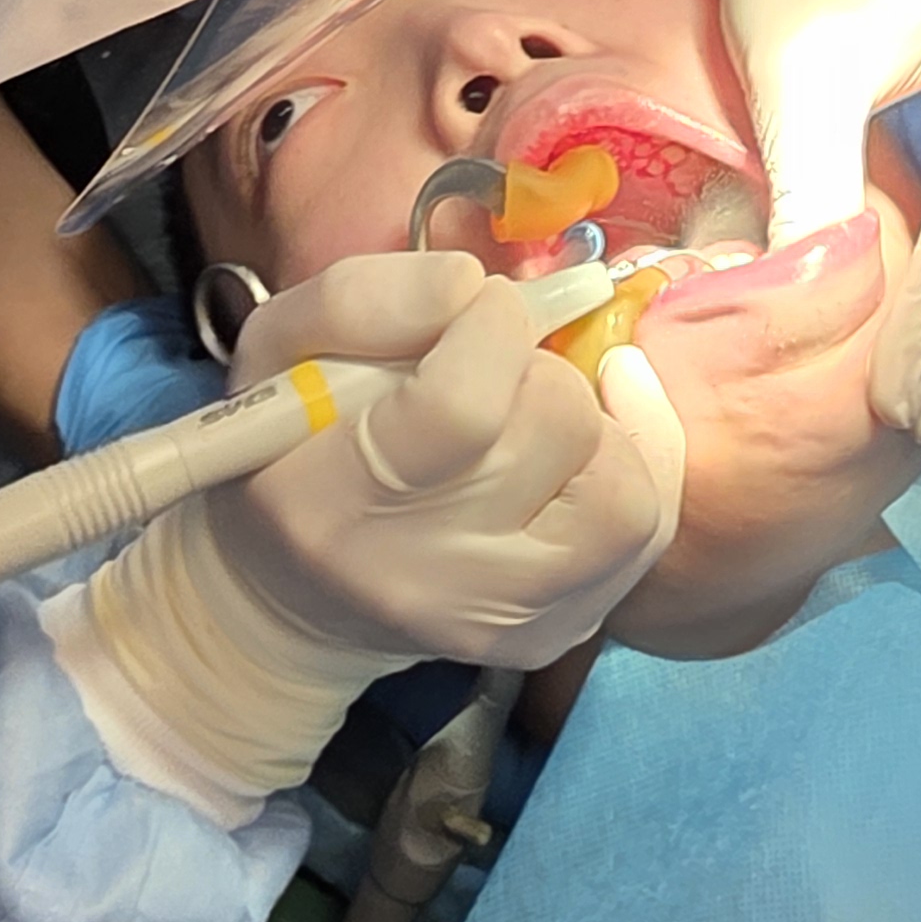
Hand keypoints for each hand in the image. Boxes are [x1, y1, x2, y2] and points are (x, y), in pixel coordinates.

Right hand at [43, 254, 681, 818]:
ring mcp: (495, 620)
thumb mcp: (279, 347)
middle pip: (554, 430)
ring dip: (589, 421)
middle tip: (492, 367)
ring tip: (533, 410)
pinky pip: (641, 534)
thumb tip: (470, 284)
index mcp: (329, 500)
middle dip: (536, 365)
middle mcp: (421, 578)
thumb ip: (360, 297)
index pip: (463, 405)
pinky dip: (627, 465)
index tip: (475, 305)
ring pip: (620, 490)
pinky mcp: (549, 637)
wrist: (293, 596)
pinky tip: (584, 442)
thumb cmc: (287, 446)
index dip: (492, 324)